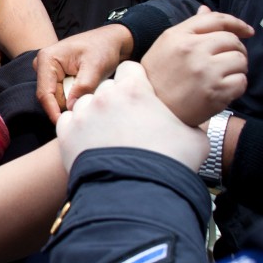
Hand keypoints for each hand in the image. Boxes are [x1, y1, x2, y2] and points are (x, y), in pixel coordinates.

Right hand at [34, 23, 131, 122]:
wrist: (112, 41)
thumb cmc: (103, 48)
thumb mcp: (95, 67)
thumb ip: (83, 87)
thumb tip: (71, 108)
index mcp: (47, 59)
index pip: (45, 93)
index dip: (53, 111)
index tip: (66, 124)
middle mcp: (44, 66)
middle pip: (51, 98)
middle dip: (67, 106)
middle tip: (88, 104)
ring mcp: (50, 72)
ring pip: (58, 99)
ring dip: (73, 101)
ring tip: (91, 92)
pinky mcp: (58, 78)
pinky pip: (64, 96)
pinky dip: (75, 98)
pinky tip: (87, 91)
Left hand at [56, 62, 208, 172]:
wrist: (137, 194)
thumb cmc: (168, 165)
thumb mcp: (194, 140)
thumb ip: (191, 126)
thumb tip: (194, 129)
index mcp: (134, 90)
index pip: (129, 69)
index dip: (135, 82)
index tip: (139, 97)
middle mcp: (105, 96)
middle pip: (106, 87)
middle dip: (115, 100)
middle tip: (126, 122)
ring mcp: (83, 114)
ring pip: (85, 104)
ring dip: (94, 115)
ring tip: (107, 137)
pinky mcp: (67, 135)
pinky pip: (68, 123)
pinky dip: (77, 130)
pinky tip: (90, 144)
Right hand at [141, 6, 253, 126]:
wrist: (152, 110)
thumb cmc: (158, 77)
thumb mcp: (166, 45)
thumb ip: (190, 27)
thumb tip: (206, 8)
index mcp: (179, 36)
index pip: (216, 19)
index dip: (237, 23)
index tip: (248, 31)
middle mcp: (192, 50)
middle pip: (232, 40)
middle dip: (237, 50)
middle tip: (230, 60)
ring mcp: (205, 71)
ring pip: (240, 60)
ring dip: (238, 68)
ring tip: (225, 76)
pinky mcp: (215, 92)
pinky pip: (241, 82)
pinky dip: (237, 86)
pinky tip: (224, 89)